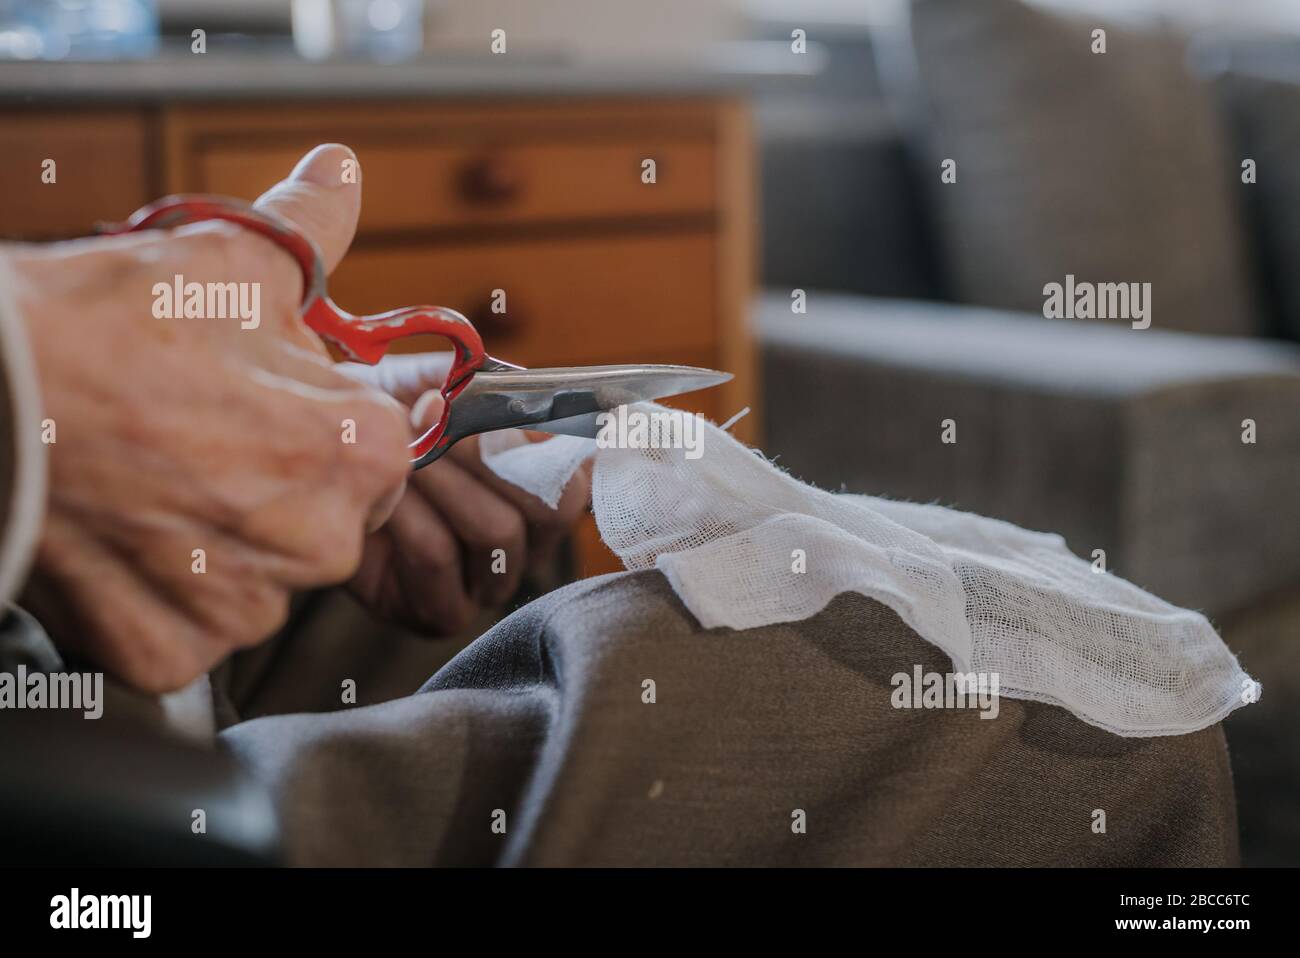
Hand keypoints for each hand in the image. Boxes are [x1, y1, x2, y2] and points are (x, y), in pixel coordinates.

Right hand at [7, 144, 411, 691]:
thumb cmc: (108, 322)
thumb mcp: (228, 259)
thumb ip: (311, 225)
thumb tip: (344, 170)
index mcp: (360, 450)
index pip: (381, 450)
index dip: (320, 423)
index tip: (263, 408)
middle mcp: (322, 544)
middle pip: (323, 520)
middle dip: (275, 485)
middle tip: (197, 441)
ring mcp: (243, 608)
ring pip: (259, 580)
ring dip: (220, 545)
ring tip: (154, 484)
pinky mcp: (169, 651)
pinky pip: (191, 630)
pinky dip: (160, 597)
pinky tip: (125, 539)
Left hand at [341, 354, 591, 635]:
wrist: (320, 462)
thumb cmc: (385, 419)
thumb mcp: (430, 383)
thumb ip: (473, 384)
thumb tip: (494, 398)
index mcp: (544, 489)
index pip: (582, 477)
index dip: (546, 443)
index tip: (493, 409)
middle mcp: (530, 544)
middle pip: (549, 509)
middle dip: (485, 455)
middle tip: (429, 419)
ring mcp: (491, 585)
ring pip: (495, 530)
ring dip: (439, 479)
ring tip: (398, 452)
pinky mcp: (443, 612)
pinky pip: (439, 557)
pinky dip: (406, 515)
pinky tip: (382, 497)